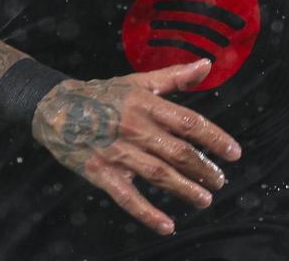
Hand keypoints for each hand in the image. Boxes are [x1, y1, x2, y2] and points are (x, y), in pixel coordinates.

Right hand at [31, 60, 241, 235]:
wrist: (54, 107)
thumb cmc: (102, 94)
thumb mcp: (139, 80)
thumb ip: (175, 76)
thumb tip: (207, 64)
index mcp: (147, 104)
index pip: (188, 122)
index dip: (214, 138)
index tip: (233, 153)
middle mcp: (135, 128)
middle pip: (177, 152)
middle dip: (203, 168)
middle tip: (220, 181)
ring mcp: (117, 152)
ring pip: (158, 174)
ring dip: (184, 189)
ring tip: (205, 199)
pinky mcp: (100, 172)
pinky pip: (127, 196)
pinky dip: (147, 213)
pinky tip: (166, 225)